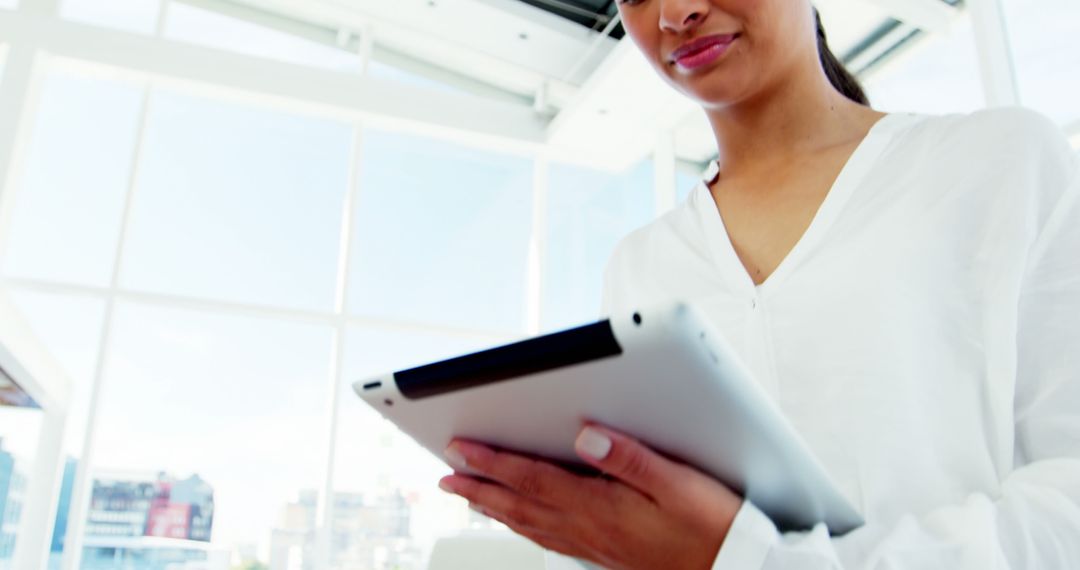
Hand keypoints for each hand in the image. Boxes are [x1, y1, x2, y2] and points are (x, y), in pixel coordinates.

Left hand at [437, 424, 743, 569]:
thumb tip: (585, 434)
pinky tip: (519, 522)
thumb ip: (627, 457)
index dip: (492, 462)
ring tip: (467, 495)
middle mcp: (589, 529)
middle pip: (519, 505)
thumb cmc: (709, 525)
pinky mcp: (604, 552)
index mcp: (600, 507)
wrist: (730, 569)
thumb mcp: (676, 482)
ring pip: (529, 525)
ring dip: (493, 507)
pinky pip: (548, 538)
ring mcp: (594, 544)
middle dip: (479, 486)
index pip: (532, 480)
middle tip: (445, 474)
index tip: (460, 448)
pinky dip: (523, 527)